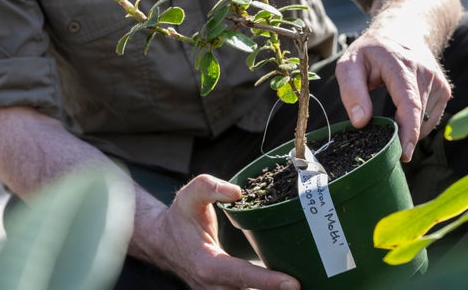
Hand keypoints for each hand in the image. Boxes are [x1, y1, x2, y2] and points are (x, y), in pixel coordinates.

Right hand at [153, 174, 299, 289]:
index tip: (293, 284)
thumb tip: (237, 191)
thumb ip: (210, 187)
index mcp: (207, 265)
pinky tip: (282, 287)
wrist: (161, 241)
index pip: (242, 276)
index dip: (268, 281)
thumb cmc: (179, 219)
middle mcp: (212, 286)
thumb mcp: (190, 196)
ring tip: (296, 287)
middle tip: (306, 285)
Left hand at [334, 31, 450, 161]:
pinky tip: (402, 114)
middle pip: (417, 115)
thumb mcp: (349, 65)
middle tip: (384, 147)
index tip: (405, 153)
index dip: (408, 130)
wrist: (402, 32)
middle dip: (402, 136)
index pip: (409, 102)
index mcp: (401, 65)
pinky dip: (416, 123)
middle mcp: (425, 72)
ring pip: (425, 120)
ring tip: (389, 120)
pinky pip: (430, 118)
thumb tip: (360, 122)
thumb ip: (351, 92)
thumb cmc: (370, 52)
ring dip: (408, 129)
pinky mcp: (443, 90)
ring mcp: (437, 81)